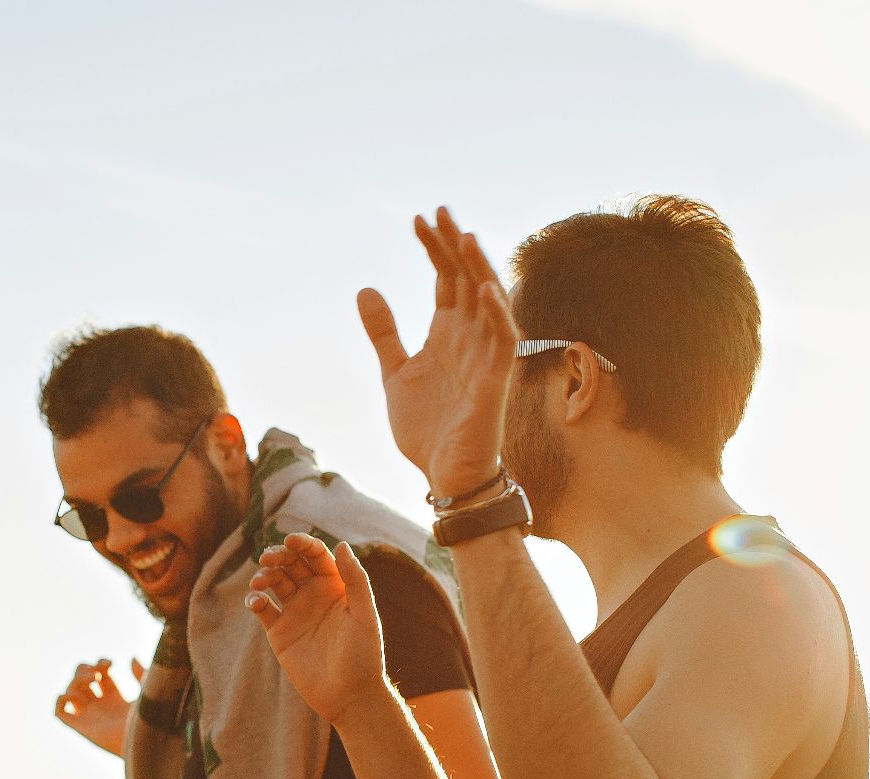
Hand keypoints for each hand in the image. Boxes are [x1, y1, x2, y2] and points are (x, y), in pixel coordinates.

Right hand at [53, 658, 142, 755]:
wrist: (144, 743)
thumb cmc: (149, 722)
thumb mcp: (147, 692)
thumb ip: (141, 674)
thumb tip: (130, 658)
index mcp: (115, 698)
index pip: (99, 675)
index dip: (100, 664)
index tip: (110, 664)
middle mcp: (99, 707)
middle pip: (81, 680)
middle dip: (85, 669)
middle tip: (97, 672)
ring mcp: (89, 716)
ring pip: (70, 691)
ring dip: (76, 680)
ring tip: (93, 679)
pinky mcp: (80, 727)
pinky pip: (59, 712)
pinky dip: (61, 699)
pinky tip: (77, 694)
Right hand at [246, 537, 389, 723]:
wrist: (349, 696)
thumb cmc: (364, 656)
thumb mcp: (365, 615)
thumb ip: (356, 580)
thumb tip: (342, 544)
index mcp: (336, 586)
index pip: (316, 555)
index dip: (303, 543)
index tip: (290, 541)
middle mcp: (314, 595)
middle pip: (291, 563)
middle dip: (278, 555)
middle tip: (268, 558)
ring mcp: (295, 612)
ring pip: (274, 582)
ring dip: (264, 575)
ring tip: (259, 581)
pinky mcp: (279, 632)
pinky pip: (262, 609)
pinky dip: (255, 600)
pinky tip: (256, 602)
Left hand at [359, 206, 519, 496]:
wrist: (445, 476)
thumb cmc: (428, 428)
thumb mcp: (395, 373)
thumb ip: (384, 333)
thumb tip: (366, 289)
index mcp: (448, 333)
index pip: (446, 279)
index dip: (434, 249)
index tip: (416, 219)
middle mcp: (470, 338)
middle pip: (466, 280)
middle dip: (453, 246)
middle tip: (438, 211)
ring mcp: (485, 357)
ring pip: (488, 303)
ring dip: (477, 269)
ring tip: (462, 237)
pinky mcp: (496, 382)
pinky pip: (503, 342)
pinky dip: (497, 315)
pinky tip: (485, 289)